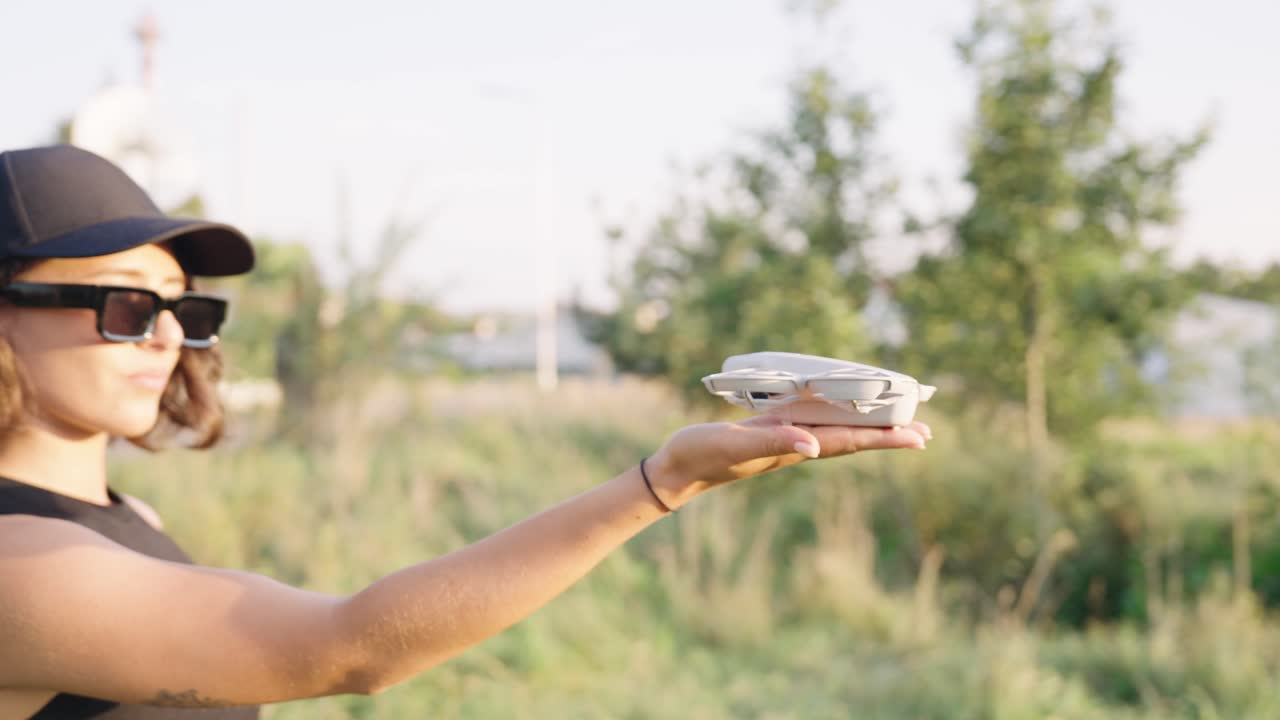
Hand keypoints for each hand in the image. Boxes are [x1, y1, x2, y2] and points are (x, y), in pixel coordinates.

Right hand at [645, 414, 931, 507]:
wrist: (677, 468)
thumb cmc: (703, 454)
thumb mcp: (736, 444)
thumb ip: (775, 441)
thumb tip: (814, 446)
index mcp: (793, 447)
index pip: (848, 441)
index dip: (883, 438)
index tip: (918, 437)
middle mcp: (796, 446)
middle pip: (851, 439)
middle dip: (887, 435)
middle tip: (924, 433)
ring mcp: (784, 441)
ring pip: (836, 434)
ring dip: (867, 430)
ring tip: (896, 427)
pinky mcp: (770, 432)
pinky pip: (815, 426)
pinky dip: (837, 420)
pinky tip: (840, 416)